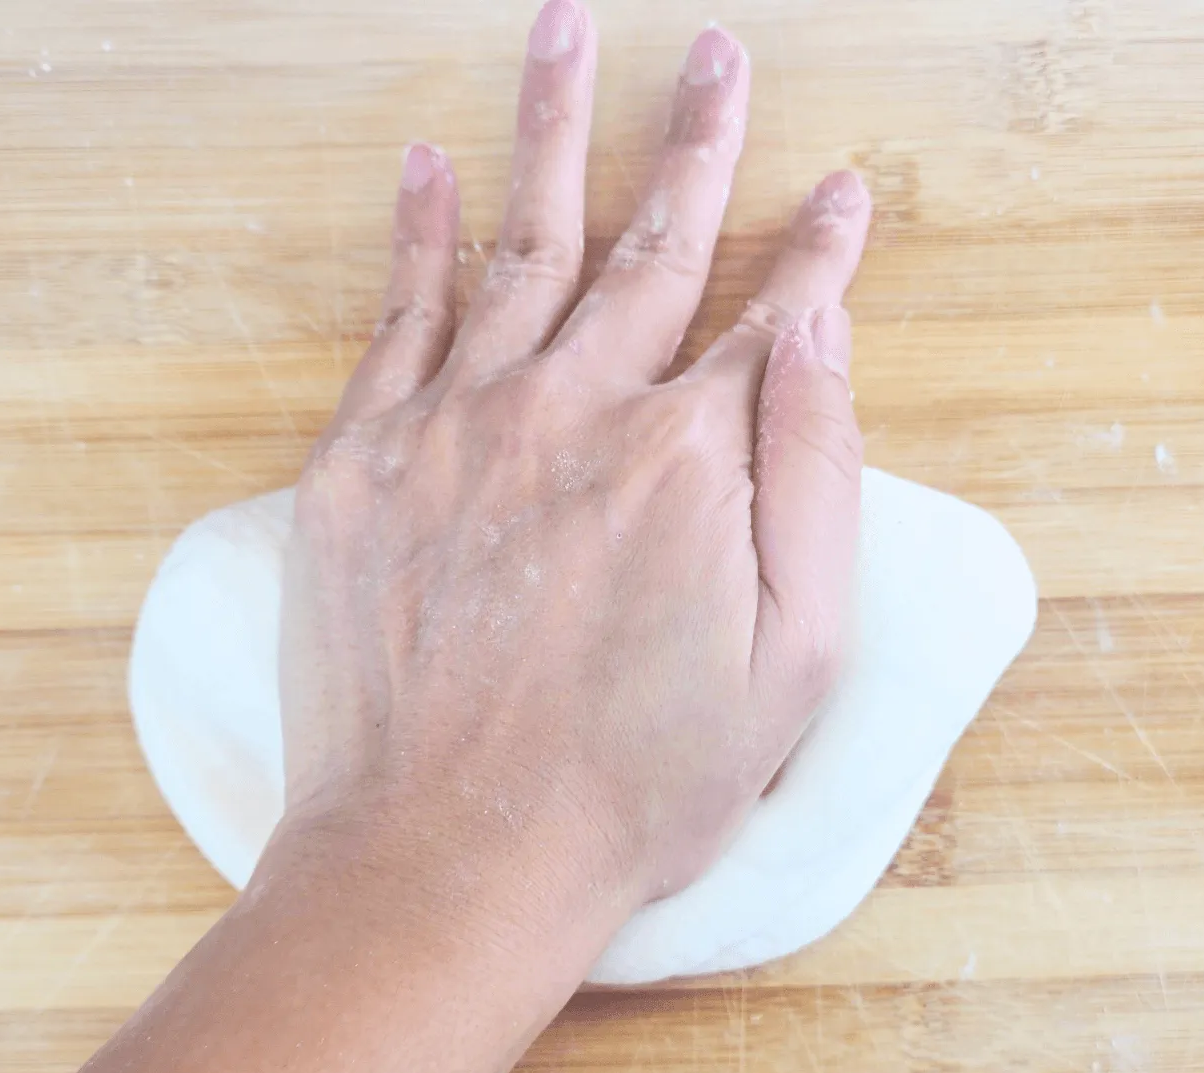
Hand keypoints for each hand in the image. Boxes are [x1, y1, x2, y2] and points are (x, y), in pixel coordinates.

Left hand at [277, 0, 872, 929]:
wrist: (446, 859)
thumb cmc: (634, 786)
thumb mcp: (793, 662)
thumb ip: (816, 476)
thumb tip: (815, 327)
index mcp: (689, 459)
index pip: (770, 316)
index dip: (818, 250)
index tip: (842, 192)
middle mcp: (572, 411)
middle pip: (651, 243)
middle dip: (695, 138)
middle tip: (713, 52)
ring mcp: (455, 426)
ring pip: (520, 243)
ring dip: (551, 128)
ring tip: (564, 29)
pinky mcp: (361, 463)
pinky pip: (396, 315)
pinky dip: (415, 232)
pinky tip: (428, 164)